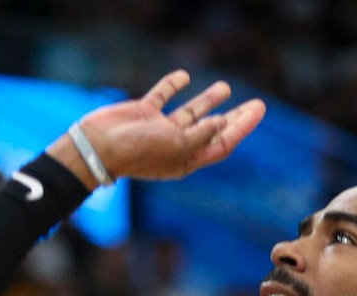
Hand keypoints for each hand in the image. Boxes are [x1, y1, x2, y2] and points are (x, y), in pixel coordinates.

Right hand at [52, 69, 264, 182]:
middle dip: (233, 117)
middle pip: (212, 129)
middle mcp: (176, 145)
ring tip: (225, 87)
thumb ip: (202, 133)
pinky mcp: (143, 113)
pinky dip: (173, 86)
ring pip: (190, 112)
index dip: (242, 126)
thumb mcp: (178, 145)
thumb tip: (221, 123)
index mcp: (187, 159)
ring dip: (208, 100)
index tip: (258, 109)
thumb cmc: (139, 151)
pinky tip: (184, 76)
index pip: (222, 143)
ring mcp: (159, 129)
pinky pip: (163, 97)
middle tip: (254, 103)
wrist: (98, 146)